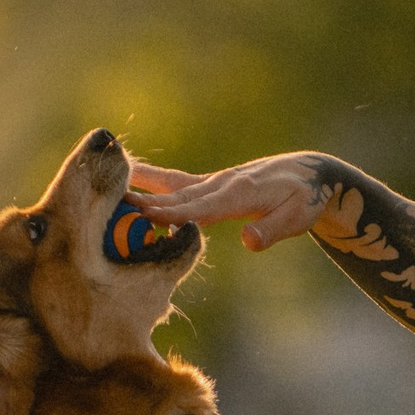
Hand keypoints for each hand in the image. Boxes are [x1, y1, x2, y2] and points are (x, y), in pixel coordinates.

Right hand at [128, 154, 359, 251]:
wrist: (309, 173)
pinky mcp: (210, 184)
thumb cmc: (305, 199)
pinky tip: (125, 184)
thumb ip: (272, 231)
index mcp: (240, 194)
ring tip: (105, 186)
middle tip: (107, 205)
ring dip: (140, 186)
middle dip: (144, 201)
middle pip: (177, 196)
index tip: (144, 216)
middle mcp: (221, 184)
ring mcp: (213, 182)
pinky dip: (149, 182)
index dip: (173, 213)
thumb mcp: (298, 218)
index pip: (201, 208)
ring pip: (171, 185)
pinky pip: (175, 183)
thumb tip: (248, 242)